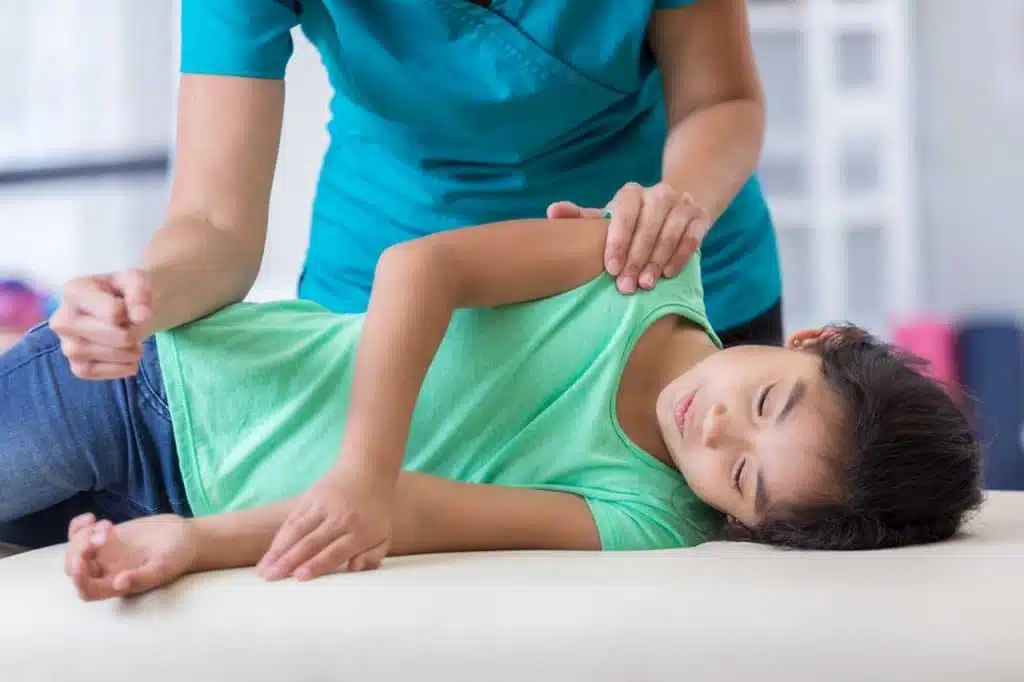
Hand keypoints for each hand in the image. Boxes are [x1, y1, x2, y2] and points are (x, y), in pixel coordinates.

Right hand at [49, 269, 151, 379]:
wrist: (124, 308)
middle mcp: (62, 319)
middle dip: (131, 334)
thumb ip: (140, 293)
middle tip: (138, 328)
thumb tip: (141, 317)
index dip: (132, 313)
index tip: (132, 307)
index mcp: (74, 291)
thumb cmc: (126, 291)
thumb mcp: (136, 280)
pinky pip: (94, 372)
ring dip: (127, 352)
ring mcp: (67, 344)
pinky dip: (119, 368)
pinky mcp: (77, 365)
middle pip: (105, 335)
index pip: (112, 312)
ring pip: (99, 355)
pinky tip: (128, 359)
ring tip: (134, 342)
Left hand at [64, 513, 197, 600]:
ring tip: (108, 524)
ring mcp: (104, 555)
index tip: (83, 559)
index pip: (88, 590)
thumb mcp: (163, 568)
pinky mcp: (107, 538)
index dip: (80, 579)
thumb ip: (142, 577)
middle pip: (75, 568)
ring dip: (83, 535)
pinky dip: (78, 526)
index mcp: (117, 586)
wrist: (186, 537)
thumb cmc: (178, 557)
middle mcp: (106, 573)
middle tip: (105, 533)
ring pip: (74, 550)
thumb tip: (118, 584)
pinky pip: (81, 534)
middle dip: (81, 549)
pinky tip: (92, 517)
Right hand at [257, 466, 392, 581]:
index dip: (316, 564)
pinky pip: (291, 520)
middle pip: (312, 542)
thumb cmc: (374, 512)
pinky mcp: (309, 497)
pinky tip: (269, 555)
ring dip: (278, 551)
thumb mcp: (383, 536)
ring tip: (263, 571)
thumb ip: (373, 556)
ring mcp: (323, 505)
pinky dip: (279, 538)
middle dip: (290, 561)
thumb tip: (355, 567)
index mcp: (361, 531)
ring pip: (296, 530)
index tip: (299, 577)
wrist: (367, 471)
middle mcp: (340, 518)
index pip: (336, 550)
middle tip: (272, 578)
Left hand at [547, 182, 711, 293]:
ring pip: (670, 231)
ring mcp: (682, 203)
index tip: (611, 269)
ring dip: (657, 260)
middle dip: (636, 258)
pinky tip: (668, 274)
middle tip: (626, 286)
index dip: (617, 241)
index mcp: (631, 193)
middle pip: (647, 225)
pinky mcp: (700, 216)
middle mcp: (659, 193)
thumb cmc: (630, 222)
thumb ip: (581, 218)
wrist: (672, 210)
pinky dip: (680, 256)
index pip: (624, 213)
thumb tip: (552, 212)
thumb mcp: (606, 219)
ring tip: (646, 284)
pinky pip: (692, 237)